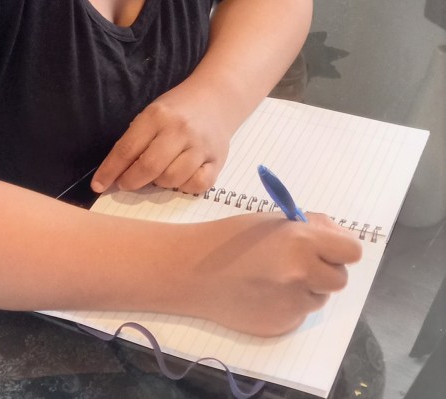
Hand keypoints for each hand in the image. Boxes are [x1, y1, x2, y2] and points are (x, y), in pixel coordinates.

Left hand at [92, 83, 231, 194]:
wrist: (216, 97)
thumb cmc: (177, 108)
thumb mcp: (152, 113)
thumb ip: (136, 139)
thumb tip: (115, 172)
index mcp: (157, 115)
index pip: (127, 148)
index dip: (110, 170)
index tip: (98, 185)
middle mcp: (179, 130)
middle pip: (149, 167)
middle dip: (131, 181)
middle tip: (126, 183)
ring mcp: (200, 146)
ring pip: (172, 179)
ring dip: (159, 183)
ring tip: (158, 174)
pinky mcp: (218, 160)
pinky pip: (197, 185)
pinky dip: (185, 187)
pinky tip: (181, 177)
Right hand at [188, 212, 363, 335]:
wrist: (194, 271)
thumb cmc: (231, 237)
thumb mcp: (272, 220)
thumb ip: (310, 226)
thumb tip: (337, 236)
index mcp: (301, 241)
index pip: (352, 250)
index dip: (341, 248)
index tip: (328, 247)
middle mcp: (303, 274)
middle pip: (340, 278)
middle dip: (324, 269)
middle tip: (299, 261)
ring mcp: (293, 303)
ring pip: (320, 297)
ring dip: (306, 288)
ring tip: (273, 276)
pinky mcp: (283, 325)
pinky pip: (300, 313)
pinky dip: (289, 303)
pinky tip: (263, 293)